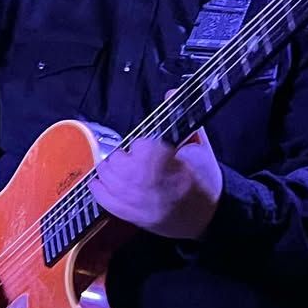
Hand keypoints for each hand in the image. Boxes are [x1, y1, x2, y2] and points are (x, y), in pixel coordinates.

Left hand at [88, 129, 224, 239]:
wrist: (208, 216)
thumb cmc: (204, 179)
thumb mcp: (200, 146)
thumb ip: (182, 118)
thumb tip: (170, 92)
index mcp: (173, 167)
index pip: (142, 147)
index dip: (143, 144)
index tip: (148, 146)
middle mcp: (153, 187)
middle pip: (120, 162)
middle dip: (124, 155)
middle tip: (134, 157)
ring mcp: (140, 204)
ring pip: (109, 179)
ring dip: (110, 168)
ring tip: (120, 167)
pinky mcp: (132, 216)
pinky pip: (105, 201)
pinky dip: (99, 188)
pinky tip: (100, 180)